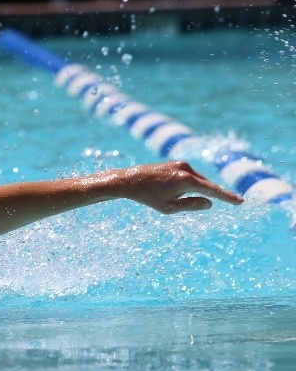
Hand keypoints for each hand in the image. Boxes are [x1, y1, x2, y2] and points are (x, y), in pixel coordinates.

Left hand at [112, 161, 242, 213]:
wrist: (129, 180)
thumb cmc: (148, 197)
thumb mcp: (169, 208)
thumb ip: (191, 205)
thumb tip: (210, 202)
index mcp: (186, 180)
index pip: (212, 190)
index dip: (227, 197)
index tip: (241, 201)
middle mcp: (186, 169)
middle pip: (207, 185)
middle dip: (215, 194)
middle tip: (234, 202)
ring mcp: (182, 164)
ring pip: (199, 181)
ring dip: (198, 191)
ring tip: (175, 197)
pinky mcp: (177, 163)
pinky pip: (191, 176)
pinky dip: (192, 185)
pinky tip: (178, 191)